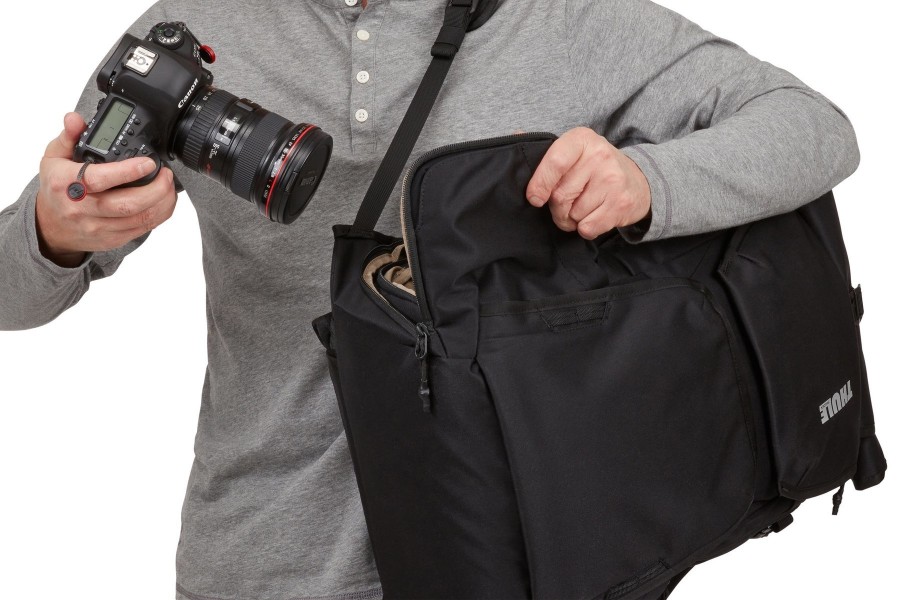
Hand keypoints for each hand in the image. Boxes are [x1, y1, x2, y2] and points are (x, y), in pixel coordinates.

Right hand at [35, 112, 177, 266]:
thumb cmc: (56, 189)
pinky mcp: (112, 239)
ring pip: (140, 219)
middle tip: (167, 174)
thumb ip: (69, 136)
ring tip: (169, 186)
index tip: (149, 162)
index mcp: (67, 184)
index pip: (100, 179)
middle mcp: (82, 208)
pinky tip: (164, 201)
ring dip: (162, 202)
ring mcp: (98, 227)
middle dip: (156, 189)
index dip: (128, 171)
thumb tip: (75, 118)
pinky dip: (159, 215)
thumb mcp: (55, 158)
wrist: (51, 226)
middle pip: (127, 204)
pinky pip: (142, 229)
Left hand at [525, 127, 650, 239]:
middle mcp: (599, 155)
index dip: (539, 185)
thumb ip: (545, 149)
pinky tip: (594, 215)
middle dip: (556, 207)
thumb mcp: (573, 150)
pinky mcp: (621, 203)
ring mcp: (613, 180)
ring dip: (571, 219)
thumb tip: (515, 136)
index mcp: (581, 139)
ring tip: (581, 209)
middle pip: (560, 195)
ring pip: (573, 213)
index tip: (535, 198)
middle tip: (563, 205)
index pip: (554, 163)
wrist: (638, 181)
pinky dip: (585, 228)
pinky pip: (588, 227)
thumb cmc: (594, 168)